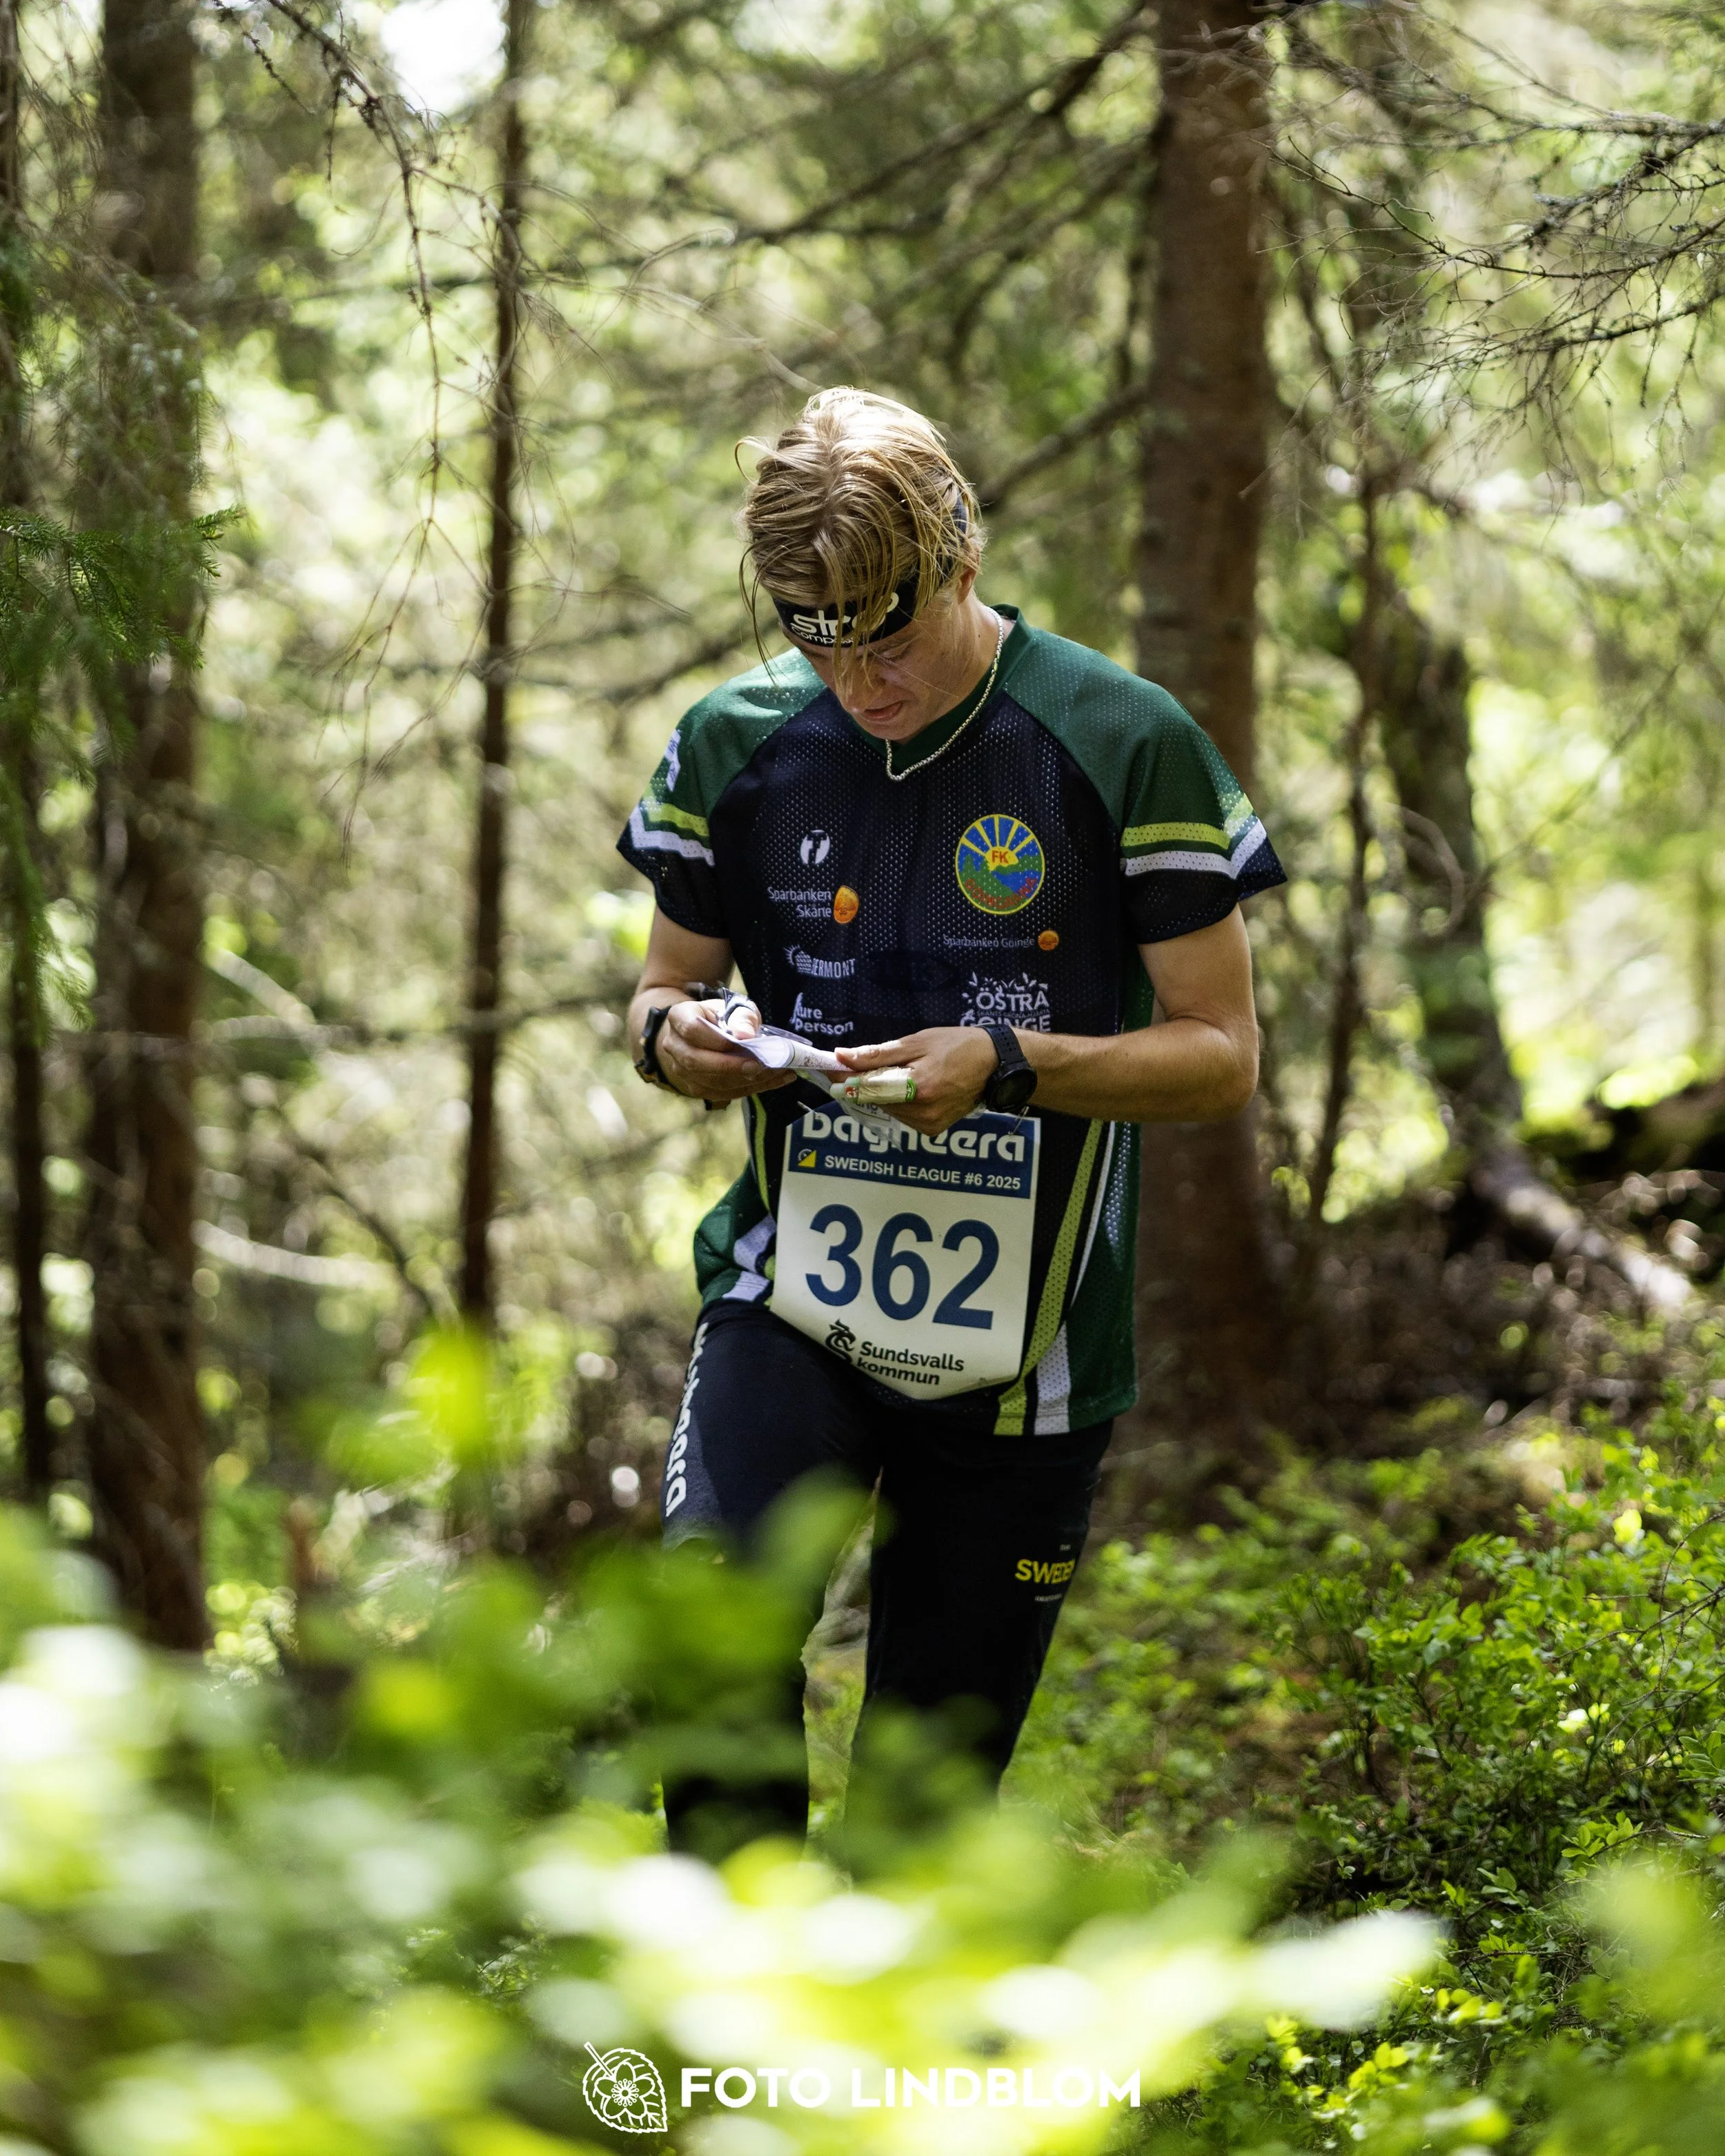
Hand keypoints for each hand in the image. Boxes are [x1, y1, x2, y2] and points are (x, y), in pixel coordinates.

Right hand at [655, 998, 795, 1103]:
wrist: (706, 1033)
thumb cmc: (722, 1016)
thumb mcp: (734, 1007)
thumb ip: (742, 1017)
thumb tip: (747, 1035)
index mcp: (680, 1017)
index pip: (692, 1030)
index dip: (717, 1039)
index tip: (744, 1042)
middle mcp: (674, 1045)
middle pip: (696, 1061)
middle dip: (730, 1066)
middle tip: (759, 1066)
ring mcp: (681, 1070)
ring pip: (710, 1082)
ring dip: (745, 1081)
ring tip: (777, 1073)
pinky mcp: (695, 1087)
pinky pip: (721, 1093)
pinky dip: (749, 1088)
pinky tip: (773, 1081)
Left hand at [835, 1026, 998, 1133]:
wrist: (994, 1065)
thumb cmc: (957, 1045)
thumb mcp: (917, 1042)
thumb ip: (878, 1054)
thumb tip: (843, 1056)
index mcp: (919, 1087)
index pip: (869, 1088)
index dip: (847, 1079)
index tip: (831, 1069)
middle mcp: (923, 1112)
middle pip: (877, 1100)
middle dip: (864, 1084)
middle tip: (856, 1066)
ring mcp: (929, 1124)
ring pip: (888, 1109)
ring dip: (881, 1093)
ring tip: (896, 1073)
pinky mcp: (934, 1130)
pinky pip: (903, 1116)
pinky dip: (898, 1102)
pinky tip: (908, 1087)